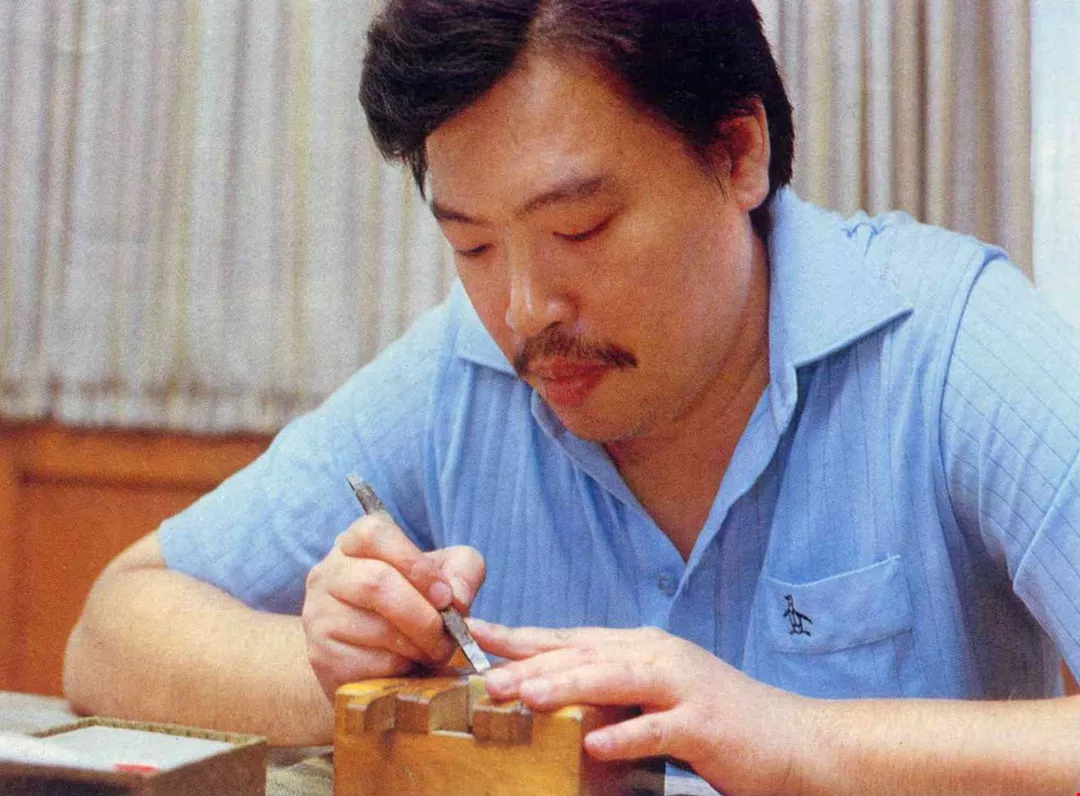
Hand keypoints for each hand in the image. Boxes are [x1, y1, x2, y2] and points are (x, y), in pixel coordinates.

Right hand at [302, 512, 484, 697]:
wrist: (372, 656)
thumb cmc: (414, 605)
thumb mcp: (444, 576)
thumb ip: (463, 571)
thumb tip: (458, 597)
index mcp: (355, 543)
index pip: (374, 533)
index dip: (415, 563)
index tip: (445, 596)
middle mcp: (328, 574)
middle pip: (377, 582)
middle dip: (424, 615)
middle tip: (448, 636)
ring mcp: (319, 616)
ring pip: (376, 628)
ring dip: (419, 646)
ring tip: (434, 652)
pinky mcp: (322, 657)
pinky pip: (370, 664)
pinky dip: (402, 668)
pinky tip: (409, 666)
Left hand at [469, 620, 808, 795]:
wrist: (795, 741)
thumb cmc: (719, 721)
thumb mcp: (659, 693)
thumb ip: (613, 687)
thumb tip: (552, 689)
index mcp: (643, 648)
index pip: (573, 638)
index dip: (524, 637)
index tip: (477, 635)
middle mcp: (659, 657)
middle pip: (585, 654)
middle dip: (530, 663)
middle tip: (482, 677)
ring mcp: (684, 688)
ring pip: (614, 680)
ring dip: (565, 686)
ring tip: (523, 696)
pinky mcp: (706, 725)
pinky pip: (660, 731)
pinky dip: (627, 735)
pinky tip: (595, 745)